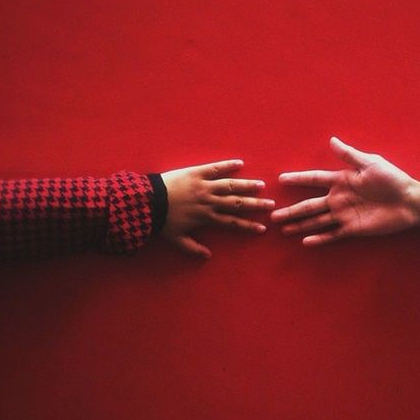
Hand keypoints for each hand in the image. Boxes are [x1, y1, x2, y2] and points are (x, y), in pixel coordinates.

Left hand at [160, 159, 274, 257]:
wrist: (148, 201)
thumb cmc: (161, 221)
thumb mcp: (176, 240)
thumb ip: (193, 249)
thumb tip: (208, 257)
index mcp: (207, 217)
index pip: (232, 223)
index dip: (248, 226)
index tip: (262, 228)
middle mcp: (210, 201)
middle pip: (237, 203)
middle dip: (256, 205)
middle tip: (271, 205)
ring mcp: (204, 186)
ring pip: (230, 185)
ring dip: (247, 185)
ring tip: (261, 185)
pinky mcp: (196, 172)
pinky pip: (215, 168)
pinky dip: (228, 165)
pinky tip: (240, 163)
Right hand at [271, 137, 419, 245]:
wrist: (410, 201)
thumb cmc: (392, 179)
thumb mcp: (371, 163)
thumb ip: (349, 155)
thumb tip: (331, 140)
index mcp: (342, 180)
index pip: (314, 179)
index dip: (298, 179)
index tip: (281, 180)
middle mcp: (339, 198)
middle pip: (310, 205)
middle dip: (292, 210)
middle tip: (274, 214)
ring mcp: (344, 214)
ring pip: (317, 220)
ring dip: (300, 224)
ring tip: (283, 229)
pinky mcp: (353, 228)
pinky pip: (333, 234)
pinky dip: (319, 238)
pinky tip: (305, 241)